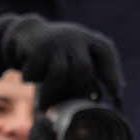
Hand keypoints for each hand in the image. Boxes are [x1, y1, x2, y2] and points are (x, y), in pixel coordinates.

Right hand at [0, 14, 123, 109]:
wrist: (24, 34)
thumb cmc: (53, 53)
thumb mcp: (72, 55)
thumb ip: (85, 72)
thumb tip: (100, 98)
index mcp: (86, 38)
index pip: (105, 51)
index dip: (112, 72)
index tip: (116, 92)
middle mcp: (73, 36)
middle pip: (82, 68)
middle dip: (76, 90)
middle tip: (68, 105)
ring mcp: (55, 40)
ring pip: (60, 73)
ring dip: (53, 92)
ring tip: (45, 103)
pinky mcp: (37, 46)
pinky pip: (38, 72)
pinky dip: (34, 80)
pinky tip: (30, 80)